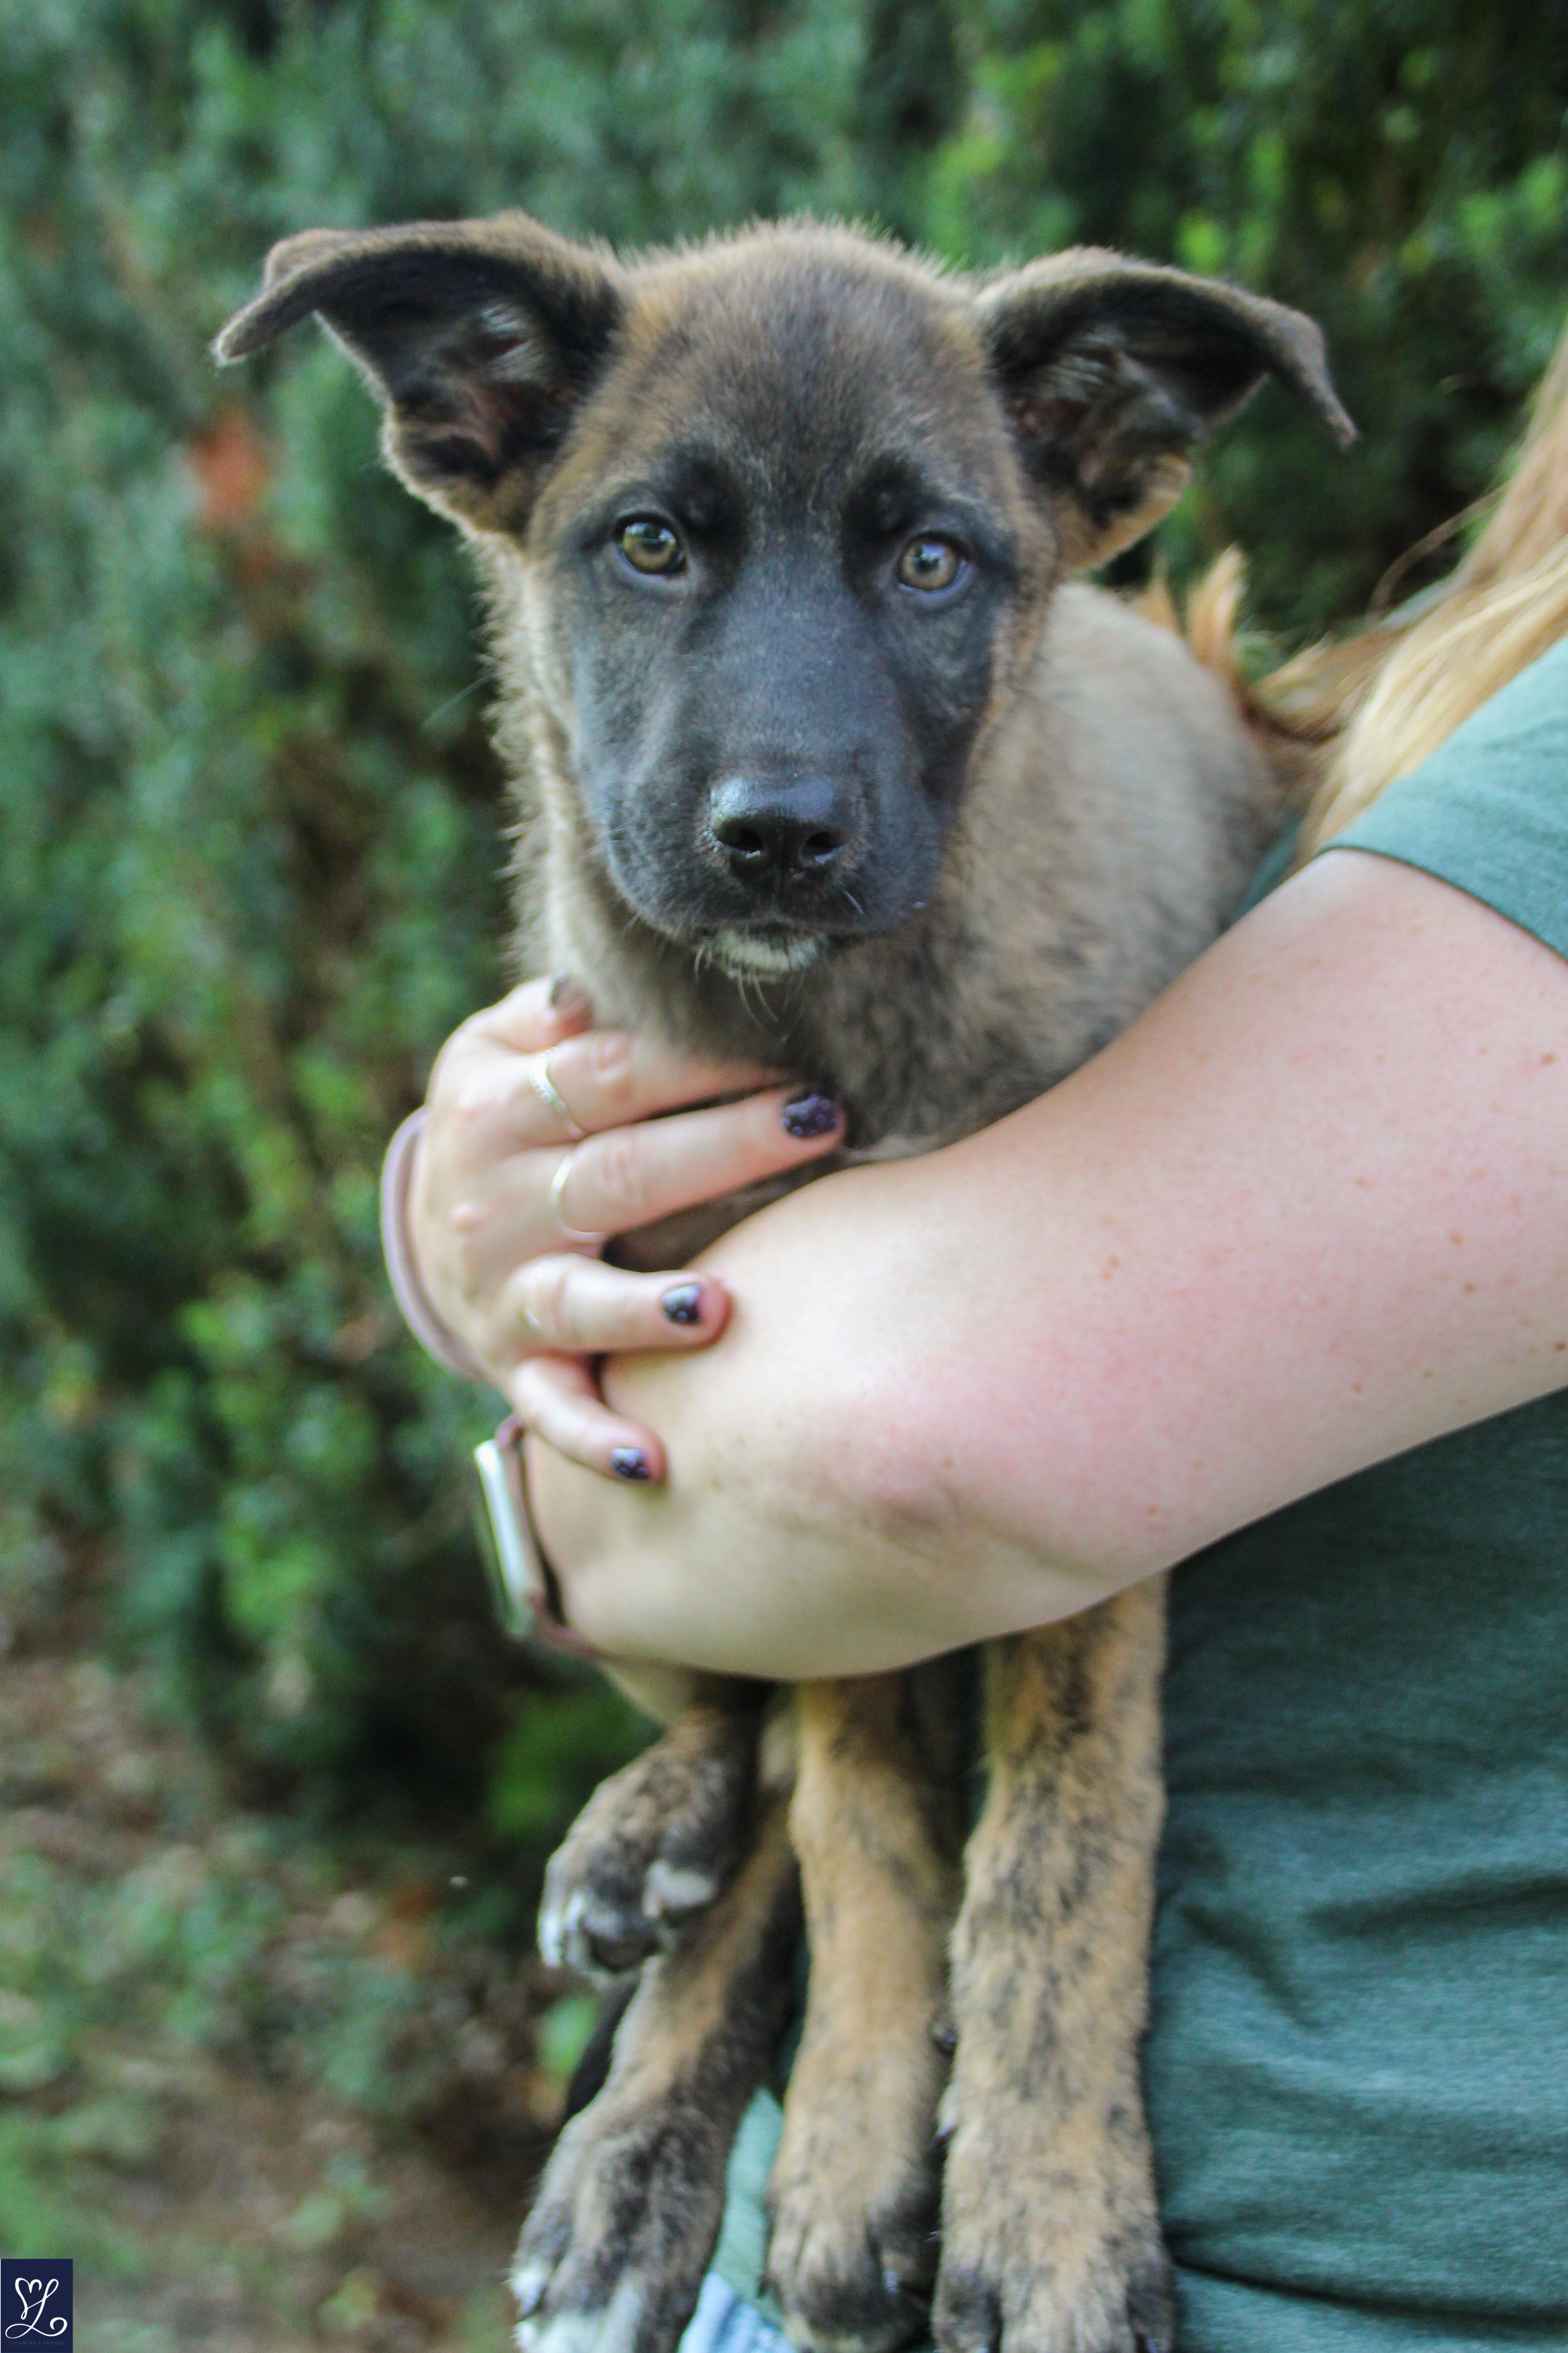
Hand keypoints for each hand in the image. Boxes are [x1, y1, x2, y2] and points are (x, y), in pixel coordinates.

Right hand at [408, 976, 844, 1478]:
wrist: (432, 1233)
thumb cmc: (507, 1121)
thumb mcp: (491, 1051)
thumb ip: (550, 1013)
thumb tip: (593, 986)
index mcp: (499, 1105)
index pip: (612, 1074)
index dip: (702, 1060)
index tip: (795, 1047)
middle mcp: (500, 1198)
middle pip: (622, 1171)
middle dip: (724, 1148)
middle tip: (820, 1122)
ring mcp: (507, 1289)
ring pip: (581, 1299)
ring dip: (645, 1310)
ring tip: (713, 1307)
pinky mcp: (517, 1363)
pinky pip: (554, 1407)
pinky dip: (593, 1440)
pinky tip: (650, 1463)